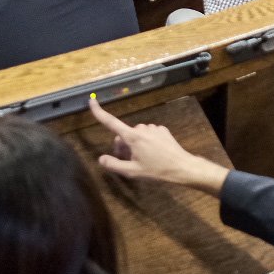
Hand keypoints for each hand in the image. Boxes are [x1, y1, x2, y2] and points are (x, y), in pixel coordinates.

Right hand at [86, 96, 229, 191]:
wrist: (181, 167)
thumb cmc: (156, 171)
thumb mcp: (133, 172)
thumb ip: (114, 165)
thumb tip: (101, 159)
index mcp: (133, 137)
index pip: (111, 122)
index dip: (100, 112)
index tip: (92, 101)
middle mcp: (142, 128)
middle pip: (124, 134)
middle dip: (123, 146)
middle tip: (128, 161)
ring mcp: (153, 127)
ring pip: (136, 134)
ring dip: (135, 144)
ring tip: (143, 159)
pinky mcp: (162, 129)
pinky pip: (148, 134)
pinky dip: (146, 142)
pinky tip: (154, 153)